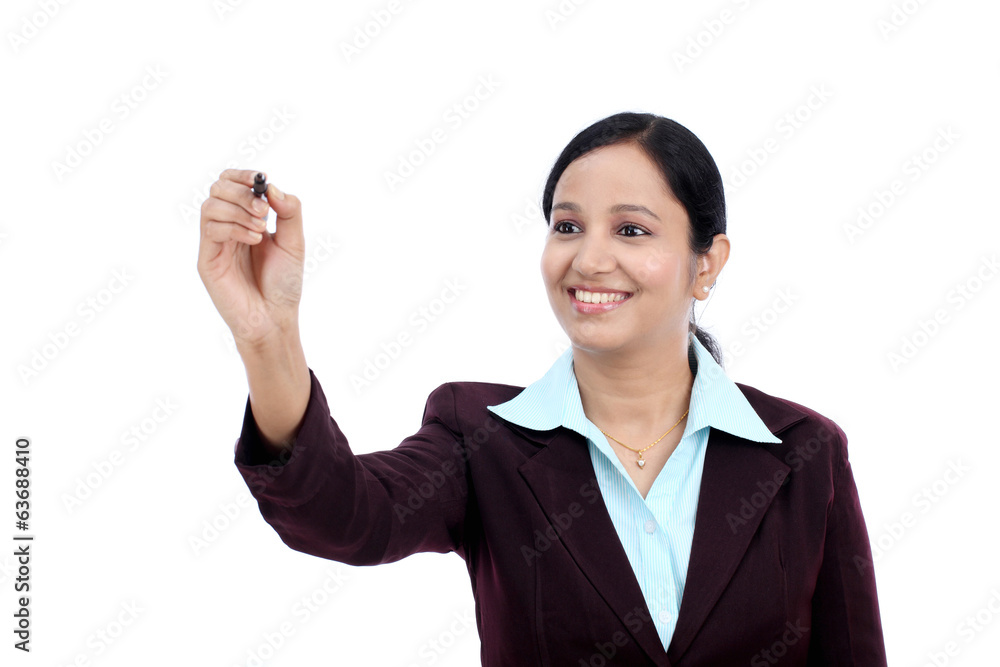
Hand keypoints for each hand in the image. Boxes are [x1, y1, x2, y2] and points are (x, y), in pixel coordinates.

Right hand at [197, 169, 304, 348]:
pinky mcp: (207, 259)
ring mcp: (215, 243)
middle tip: (264, 212)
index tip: (261, 178)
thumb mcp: (294, 242)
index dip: (243, 175)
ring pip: (211, 205)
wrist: (274, 318)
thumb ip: (288, 211)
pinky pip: (211, 229)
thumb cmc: (284, 283)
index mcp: (246, 219)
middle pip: (218, 188)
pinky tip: (254, 240)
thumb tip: (272, 187)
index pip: (232, 184)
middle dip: (242, 193)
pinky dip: (234, 227)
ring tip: (261, 230)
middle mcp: (227, 227)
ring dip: (239, 210)